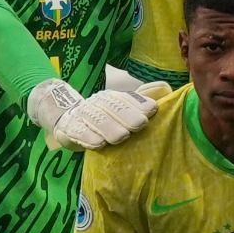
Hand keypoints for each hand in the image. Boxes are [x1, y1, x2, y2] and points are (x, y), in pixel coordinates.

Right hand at [29, 79, 161, 150]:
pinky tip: (98, 144)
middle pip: (112, 107)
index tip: (152, 111)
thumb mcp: (124, 107)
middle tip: (139, 125)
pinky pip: (78, 132)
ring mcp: (82, 115)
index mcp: (113, 97)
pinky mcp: (69, 128)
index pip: (127, 98)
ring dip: (109, 128)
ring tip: (121, 137)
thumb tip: (165, 88)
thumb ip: (143, 99)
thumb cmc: (106, 118)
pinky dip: (88, 138)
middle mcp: (98, 103)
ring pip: (96, 119)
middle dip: (127, 115)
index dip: (139, 104)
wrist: (68, 121)